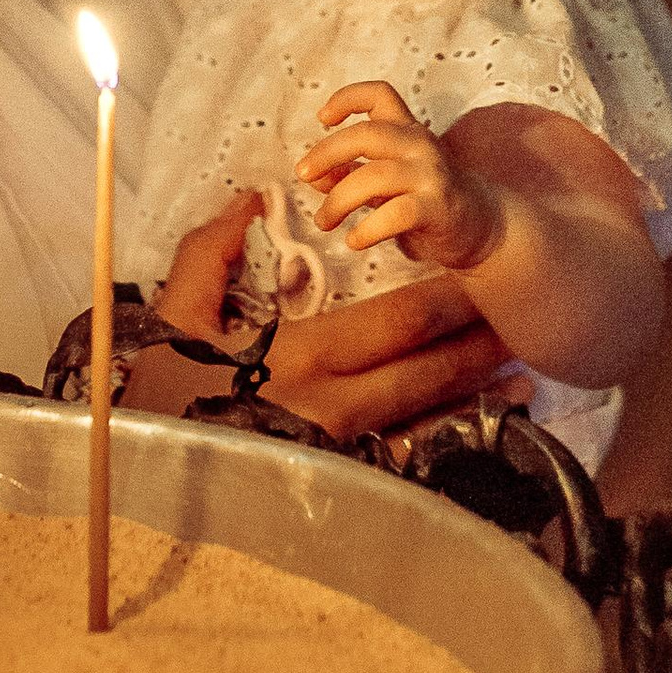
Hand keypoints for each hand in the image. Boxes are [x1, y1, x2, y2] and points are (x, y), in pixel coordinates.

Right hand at [131, 186, 510, 442]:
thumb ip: (214, 249)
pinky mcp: (337, 473)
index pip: (398, 322)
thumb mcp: (176, 310)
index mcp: (302, 355)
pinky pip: (403, 453)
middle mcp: (332, 404)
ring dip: (476, 394)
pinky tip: (479, 425)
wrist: (149, 462)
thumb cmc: (162, 381)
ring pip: (426, 416)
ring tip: (522, 378)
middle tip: (519, 321)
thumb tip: (254, 199)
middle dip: (477, 344)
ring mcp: (340, 446)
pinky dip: (445, 436)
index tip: (480, 278)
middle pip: (427, 369)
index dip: (448, 300)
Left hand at [298, 82, 497, 272]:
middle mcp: (419, 144)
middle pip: (366, 134)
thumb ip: (348, 173)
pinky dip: (367, 230)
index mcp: (406, 129)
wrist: (477, 226)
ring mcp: (430, 174)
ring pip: (373, 176)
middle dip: (326, 153)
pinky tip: (353, 241)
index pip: (380, 93)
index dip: (347, 98)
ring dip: (338, 201)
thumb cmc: (422, 198)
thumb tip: (312, 176)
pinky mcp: (437, 207)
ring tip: (323, 222)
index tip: (322, 118)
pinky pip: (395, 214)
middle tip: (302, 174)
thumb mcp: (383, 180)